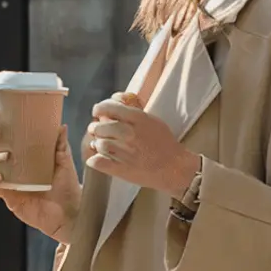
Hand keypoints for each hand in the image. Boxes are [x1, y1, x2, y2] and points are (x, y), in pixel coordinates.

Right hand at [0, 107, 81, 242]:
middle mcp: (11, 164)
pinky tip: (1, 177)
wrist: (71, 213)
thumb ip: (61, 145)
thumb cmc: (67, 186)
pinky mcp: (10, 197)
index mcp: (20, 151)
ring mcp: (8, 180)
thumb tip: (61, 126)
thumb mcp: (65, 162)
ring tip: (5, 155)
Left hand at [85, 91, 199, 198]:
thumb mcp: (153, 120)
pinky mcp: (122, 170)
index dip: (100, 109)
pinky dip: (94, 160)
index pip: (110, 108)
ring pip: (99, 143)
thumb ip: (134, 111)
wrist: (175, 168)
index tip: (97, 112)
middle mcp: (130, 134)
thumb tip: (115, 100)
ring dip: (97, 144)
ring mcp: (125, 152)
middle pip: (101, 126)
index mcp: (139, 119)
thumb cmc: (165, 143)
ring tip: (101, 145)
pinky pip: (98, 162)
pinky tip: (98, 159)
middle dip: (96, 128)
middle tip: (97, 130)